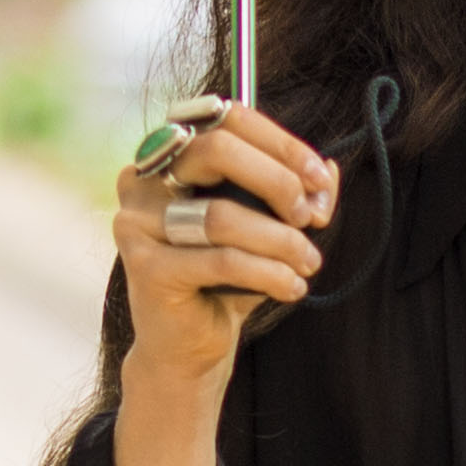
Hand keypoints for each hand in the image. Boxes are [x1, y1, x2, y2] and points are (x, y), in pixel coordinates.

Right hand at [112, 99, 335, 378]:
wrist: (188, 347)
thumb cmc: (226, 279)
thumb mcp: (266, 227)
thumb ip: (294, 194)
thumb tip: (329, 169)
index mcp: (169, 155)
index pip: (225, 118)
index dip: (280, 143)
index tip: (319, 178)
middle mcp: (142, 178)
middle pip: (216, 149)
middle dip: (277, 180)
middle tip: (309, 217)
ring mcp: (136, 221)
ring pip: (221, 215)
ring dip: (280, 239)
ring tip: (308, 262)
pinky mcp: (144, 266)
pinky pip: (220, 260)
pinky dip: (268, 272)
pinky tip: (291, 287)